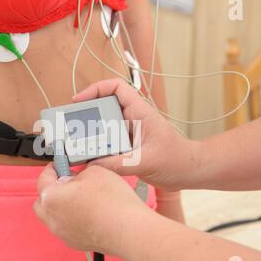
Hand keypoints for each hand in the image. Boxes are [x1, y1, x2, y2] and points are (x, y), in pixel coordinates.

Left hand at [34, 164, 148, 255]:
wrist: (129, 230)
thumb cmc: (112, 200)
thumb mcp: (95, 171)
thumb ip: (79, 173)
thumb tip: (77, 179)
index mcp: (51, 198)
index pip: (43, 179)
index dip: (53, 168)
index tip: (60, 164)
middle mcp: (52, 219)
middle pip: (43, 201)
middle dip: (53, 190)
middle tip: (70, 181)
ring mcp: (63, 234)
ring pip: (54, 217)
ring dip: (62, 206)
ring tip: (82, 198)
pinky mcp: (76, 243)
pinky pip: (67, 227)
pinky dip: (73, 219)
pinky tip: (90, 213)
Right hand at [74, 79, 200, 190]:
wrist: (189, 172)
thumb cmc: (177, 160)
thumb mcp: (146, 162)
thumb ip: (119, 164)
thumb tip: (93, 163)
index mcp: (140, 113)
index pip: (116, 88)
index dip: (95, 89)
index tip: (79, 100)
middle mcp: (133, 120)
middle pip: (104, 109)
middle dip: (86, 116)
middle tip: (71, 127)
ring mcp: (129, 133)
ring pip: (104, 128)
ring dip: (90, 135)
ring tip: (77, 144)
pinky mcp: (128, 147)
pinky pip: (107, 143)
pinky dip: (97, 149)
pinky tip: (90, 159)